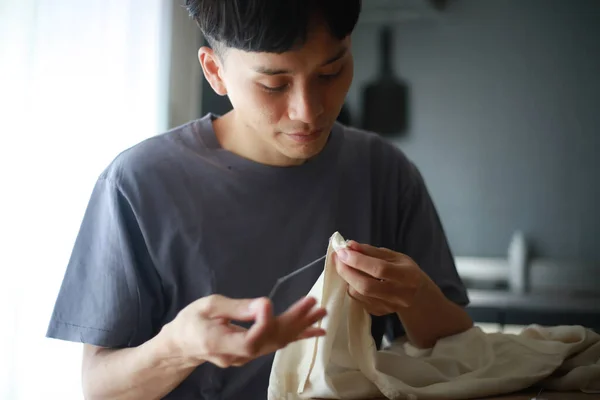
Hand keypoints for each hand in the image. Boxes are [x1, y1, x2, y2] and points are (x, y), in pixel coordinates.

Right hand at [163, 294, 326, 367]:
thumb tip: (265, 305)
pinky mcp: (253, 353)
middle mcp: (237, 355)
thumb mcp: (207, 307)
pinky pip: (277, 344)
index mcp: (220, 342)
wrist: (183, 345)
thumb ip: (236, 307)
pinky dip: (297, 335)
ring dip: (301, 326)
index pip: (250, 340)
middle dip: (294, 321)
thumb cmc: (190, 322)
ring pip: (278, 342)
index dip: (263, 324)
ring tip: (320, 312)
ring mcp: (247, 357)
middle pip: (270, 341)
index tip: (267, 303)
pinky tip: (315, 331)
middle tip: (313, 303)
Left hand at [333, 241, 428, 315]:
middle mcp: (400, 295)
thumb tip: (350, 246)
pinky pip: (358, 299)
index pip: (380, 269)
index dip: (358, 260)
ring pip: (359, 294)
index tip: (343, 251)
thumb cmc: (404, 270)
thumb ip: (371, 251)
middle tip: (338, 258)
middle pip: (366, 286)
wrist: (417, 294)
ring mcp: (389, 307)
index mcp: (408, 276)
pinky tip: (353, 277)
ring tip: (345, 265)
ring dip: (347, 278)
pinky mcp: (379, 313)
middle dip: (347, 271)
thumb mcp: (393, 256)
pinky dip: (351, 286)